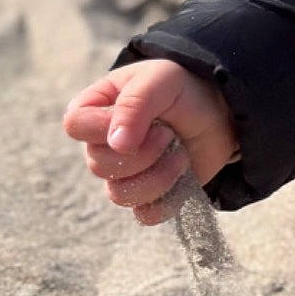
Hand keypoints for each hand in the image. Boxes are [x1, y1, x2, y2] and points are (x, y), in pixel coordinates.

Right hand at [63, 59, 237, 225]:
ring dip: (158, 175)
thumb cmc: (182, 89)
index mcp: (96, 109)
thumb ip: (134, 105)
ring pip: (120, 194)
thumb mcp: (160, 81)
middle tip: (168, 133)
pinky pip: (145, 214)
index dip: (103, 127)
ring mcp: (124, 174)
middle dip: (143, 152)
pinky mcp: (148, 196)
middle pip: (99, 165)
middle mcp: (103, 145)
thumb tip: (117, 144)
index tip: (141, 118)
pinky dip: (168, 198)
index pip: (75, 125)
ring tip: (180, 153)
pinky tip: (182, 175)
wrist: (219, 112)